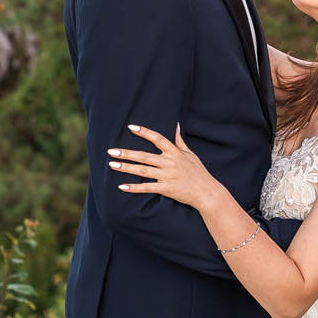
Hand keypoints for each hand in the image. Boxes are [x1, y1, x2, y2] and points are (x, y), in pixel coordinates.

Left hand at [109, 123, 224, 212]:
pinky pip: (147, 188)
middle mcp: (169, 163)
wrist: (207, 192)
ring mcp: (167, 176)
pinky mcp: (166, 188)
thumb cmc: (199, 172)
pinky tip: (122, 186)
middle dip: (127, 153)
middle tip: (111, 151)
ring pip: (143, 170)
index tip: (131, 127)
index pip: (157, 138)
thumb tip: (176, 125)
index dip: (144, 132)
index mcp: (174, 152)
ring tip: (112, 164)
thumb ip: (180, 141)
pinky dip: (134, 188)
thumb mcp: (191, 154)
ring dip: (126, 167)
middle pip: (144, 156)